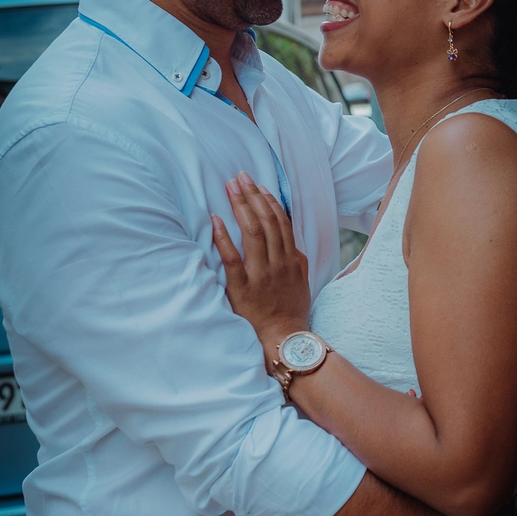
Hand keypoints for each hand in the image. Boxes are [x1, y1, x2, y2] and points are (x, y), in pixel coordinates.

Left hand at [211, 173, 311, 359]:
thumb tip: (288, 240)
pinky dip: (223, 237)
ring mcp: (261, 274)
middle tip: (240, 177)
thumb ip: (295, 258)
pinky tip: (215, 220)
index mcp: (292, 258)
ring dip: (241, 207)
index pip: (281, 221)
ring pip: (252, 233)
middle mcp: (278, 262)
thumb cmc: (291, 310)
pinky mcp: (243, 287)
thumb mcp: (301, 280)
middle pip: (266, 221)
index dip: (269, 200)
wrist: (285, 338)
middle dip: (253, 196)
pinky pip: (231, 258)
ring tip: (230, 188)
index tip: (258, 185)